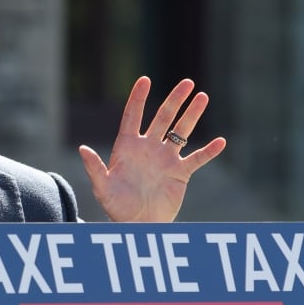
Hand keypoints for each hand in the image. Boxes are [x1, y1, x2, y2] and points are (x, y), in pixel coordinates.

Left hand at [79, 77, 225, 221]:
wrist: (137, 225)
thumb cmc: (116, 206)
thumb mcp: (102, 187)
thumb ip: (94, 168)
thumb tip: (82, 149)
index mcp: (128, 146)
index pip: (133, 116)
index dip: (138, 98)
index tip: (145, 80)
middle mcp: (148, 148)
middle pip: (163, 117)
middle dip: (175, 100)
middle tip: (188, 82)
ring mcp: (165, 159)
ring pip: (181, 132)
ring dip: (192, 115)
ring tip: (203, 97)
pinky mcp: (180, 173)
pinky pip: (197, 159)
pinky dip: (209, 151)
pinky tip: (221, 142)